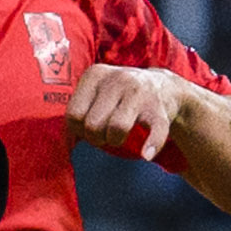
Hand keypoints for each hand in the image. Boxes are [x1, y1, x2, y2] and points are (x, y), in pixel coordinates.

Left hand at [68, 63, 196, 162]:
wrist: (164, 87)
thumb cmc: (120, 95)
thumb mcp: (98, 90)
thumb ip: (79, 109)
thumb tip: (66, 143)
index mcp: (95, 75)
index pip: (73, 114)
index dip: (78, 129)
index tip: (89, 128)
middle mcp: (117, 79)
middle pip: (92, 125)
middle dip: (96, 138)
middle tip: (104, 135)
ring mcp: (140, 93)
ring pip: (117, 129)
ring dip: (115, 142)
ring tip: (117, 138)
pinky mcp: (159, 108)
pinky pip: (155, 132)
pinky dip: (151, 146)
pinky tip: (146, 155)